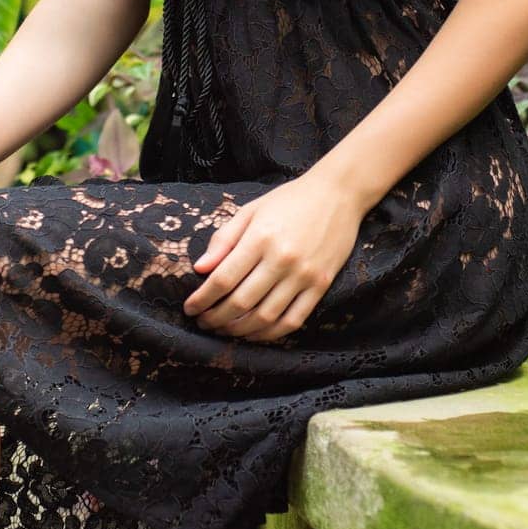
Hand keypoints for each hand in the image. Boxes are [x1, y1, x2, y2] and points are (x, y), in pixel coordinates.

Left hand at [182, 173, 362, 342]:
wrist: (337, 194)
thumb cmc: (289, 200)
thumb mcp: (251, 210)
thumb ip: (224, 239)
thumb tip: (199, 269)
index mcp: (260, 237)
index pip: (223, 279)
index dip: (202, 299)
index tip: (190, 308)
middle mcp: (282, 259)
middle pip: (241, 302)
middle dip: (216, 318)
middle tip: (203, 323)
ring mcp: (304, 275)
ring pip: (265, 317)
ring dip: (239, 330)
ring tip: (224, 330)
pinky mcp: (321, 285)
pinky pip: (293, 320)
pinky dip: (270, 333)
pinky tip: (255, 333)